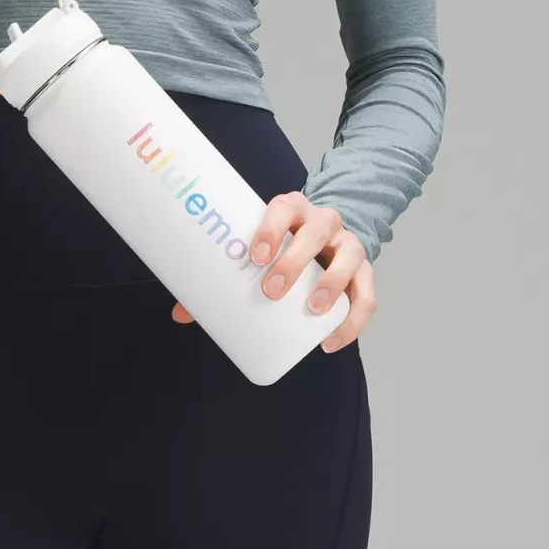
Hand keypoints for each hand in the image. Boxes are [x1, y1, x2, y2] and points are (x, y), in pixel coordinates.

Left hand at [170, 192, 374, 351]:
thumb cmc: (280, 244)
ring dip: (332, 285)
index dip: (270, 227)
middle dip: (294, 261)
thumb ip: (223, 274)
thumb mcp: (258, 247)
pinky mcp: (364, 271)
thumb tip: (182, 312)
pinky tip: (330, 341)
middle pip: (315, 233)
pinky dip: (353, 319)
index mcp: (292, 208)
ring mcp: (347, 243)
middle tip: (272, 290)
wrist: (324, 236)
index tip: (255, 255)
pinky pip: (366, 294)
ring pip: (349, 257)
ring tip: (313, 311)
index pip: (283, 207)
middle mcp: (323, 220)